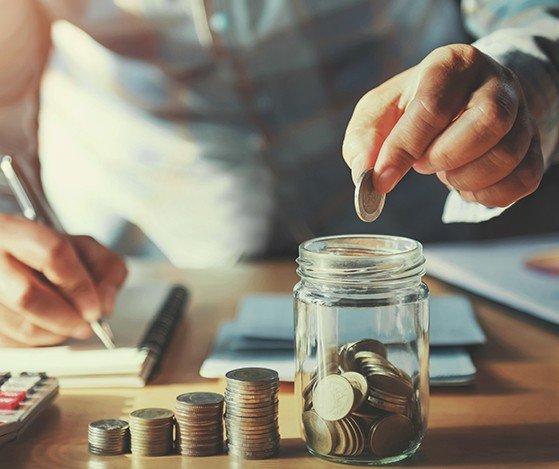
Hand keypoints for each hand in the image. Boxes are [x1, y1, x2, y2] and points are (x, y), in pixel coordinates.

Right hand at [0, 215, 126, 345]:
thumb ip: (106, 269)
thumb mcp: (84, 249)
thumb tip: (104, 304)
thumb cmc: (46, 254)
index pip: (52, 253)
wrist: (8, 261)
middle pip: (28, 295)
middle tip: (86, 325)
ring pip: (21, 326)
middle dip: (66, 317)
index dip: (79, 285)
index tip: (96, 307)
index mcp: (14, 231)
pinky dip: (40, 342)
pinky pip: (15, 344)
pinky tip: (48, 327)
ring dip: (56, 333)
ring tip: (68, 324)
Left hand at [343, 44, 543, 207]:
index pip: (432, 108)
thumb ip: (365, 141)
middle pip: (486, 123)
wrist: (460, 98)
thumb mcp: (380, 111)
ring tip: (444, 170)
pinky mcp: (533, 144)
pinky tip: (466, 184)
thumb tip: (368, 177)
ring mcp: (521, 113)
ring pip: (507, 155)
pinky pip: (523, 180)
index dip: (404, 149)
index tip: (381, 179)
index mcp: (451, 64)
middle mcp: (495, 82)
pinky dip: (487, 194)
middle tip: (422, 163)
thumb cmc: (413, 105)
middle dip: (444, 156)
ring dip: (464, 178)